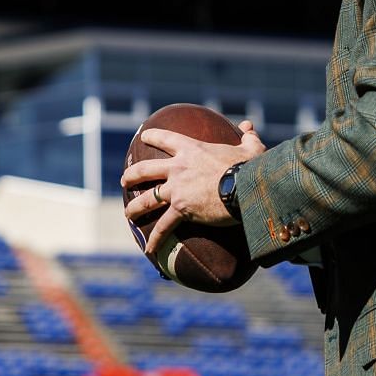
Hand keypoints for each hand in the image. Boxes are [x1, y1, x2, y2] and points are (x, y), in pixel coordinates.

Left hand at [120, 122, 264, 259]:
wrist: (246, 187)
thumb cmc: (250, 167)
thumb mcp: (250, 148)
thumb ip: (247, 137)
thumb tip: (248, 126)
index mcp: (192, 149)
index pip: (166, 139)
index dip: (153, 136)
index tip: (144, 136)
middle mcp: (178, 168)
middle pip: (145, 170)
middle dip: (132, 175)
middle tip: (125, 179)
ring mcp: (177, 190)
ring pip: (148, 199)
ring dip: (135, 207)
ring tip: (128, 213)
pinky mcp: (181, 210)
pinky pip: (163, 227)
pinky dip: (155, 239)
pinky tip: (149, 249)